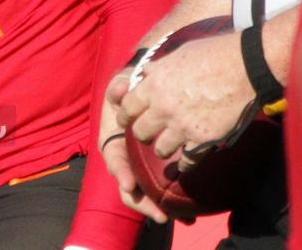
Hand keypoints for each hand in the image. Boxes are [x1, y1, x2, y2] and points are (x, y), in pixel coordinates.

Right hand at [100, 67, 169, 224]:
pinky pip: (163, 190)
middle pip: (130, 187)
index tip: (128, 184)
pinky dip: (174, 204)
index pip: (114, 160)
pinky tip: (189, 217)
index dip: (120, 173)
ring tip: (178, 218)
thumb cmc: (131, 89)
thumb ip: (119, 88)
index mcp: (113, 142)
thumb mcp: (122, 84)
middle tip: (160, 214)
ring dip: (159, 208)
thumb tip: (119, 91)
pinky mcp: (157, 170)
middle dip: (143, 202)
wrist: (147, 91)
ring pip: (146, 193)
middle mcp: (126, 160)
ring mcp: (141, 167)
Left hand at [119, 31, 254, 163]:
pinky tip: (186, 160)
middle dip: (142, 135)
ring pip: (161, 150)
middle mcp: (164, 108)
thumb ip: (158, 69)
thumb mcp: (176, 55)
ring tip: (169, 147)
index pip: (127, 108)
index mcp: (154, 85)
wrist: (245, 66)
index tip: (126, 121)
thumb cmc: (211, 53)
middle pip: (140, 133)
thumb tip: (144, 73)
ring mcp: (183, 126)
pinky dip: (186, 162)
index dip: (125, 116)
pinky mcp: (204, 139)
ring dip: (163, 149)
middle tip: (149, 134)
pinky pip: (187, 160)